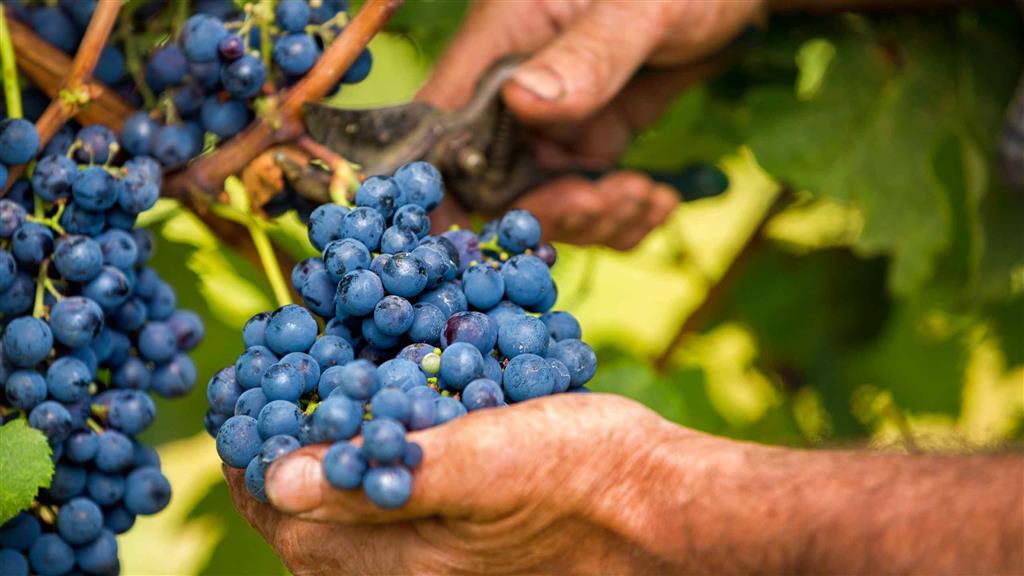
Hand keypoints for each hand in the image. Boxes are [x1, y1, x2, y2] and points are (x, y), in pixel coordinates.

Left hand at [223, 393, 712, 573]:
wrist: (664, 503)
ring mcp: (443, 558)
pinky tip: (381, 425)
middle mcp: (416, 568)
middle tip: (264, 402)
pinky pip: (396, 509)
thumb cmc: (588, 474)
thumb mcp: (488, 458)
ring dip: (320, 464)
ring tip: (308, 409)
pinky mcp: (469, 539)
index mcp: (409, 561)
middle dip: (278, 464)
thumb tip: (285, 480)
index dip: (254, 468)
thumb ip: (389, 472)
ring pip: (350, 520)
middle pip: (312, 526)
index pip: (296, 523)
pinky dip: (370, 466)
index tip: (239, 411)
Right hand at [421, 0, 762, 248]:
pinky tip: (658, 201)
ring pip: (543, 198)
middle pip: (491, 177)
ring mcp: (554, 118)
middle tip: (602, 203)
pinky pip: (587, 195)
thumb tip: (522, 101)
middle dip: (545, 208)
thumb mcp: (641, 8)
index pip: (443, 118)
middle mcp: (515, 86)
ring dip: (592, 217)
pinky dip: (620, 215)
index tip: (483, 229)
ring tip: (644, 196)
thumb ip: (586, 55)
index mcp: (503, 39)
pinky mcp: (591, 138)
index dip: (445, 182)